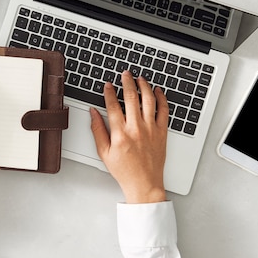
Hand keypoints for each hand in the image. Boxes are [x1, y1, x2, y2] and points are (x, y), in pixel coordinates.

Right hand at [89, 71, 168, 203]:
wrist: (144, 183)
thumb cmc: (124, 171)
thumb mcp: (104, 152)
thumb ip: (97, 130)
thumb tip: (93, 113)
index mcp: (120, 134)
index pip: (113, 105)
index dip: (109, 92)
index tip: (108, 85)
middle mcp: (136, 129)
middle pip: (131, 97)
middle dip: (127, 82)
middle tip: (125, 74)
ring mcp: (151, 129)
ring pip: (149, 100)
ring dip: (144, 86)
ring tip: (140, 78)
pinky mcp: (162, 132)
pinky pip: (164, 110)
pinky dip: (161, 98)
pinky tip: (157, 91)